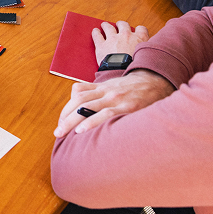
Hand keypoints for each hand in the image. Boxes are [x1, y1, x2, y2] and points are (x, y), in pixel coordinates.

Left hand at [53, 69, 173, 136]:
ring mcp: (115, 99)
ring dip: (73, 121)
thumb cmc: (132, 87)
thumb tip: (77, 97)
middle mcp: (105, 92)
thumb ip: (95, 90)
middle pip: (78, 102)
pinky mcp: (127, 107)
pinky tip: (83, 131)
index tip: (61, 121)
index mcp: (101, 87)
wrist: (157, 81)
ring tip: (64, 133)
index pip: (77, 95)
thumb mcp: (112, 85)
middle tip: (57, 132)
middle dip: (65, 117)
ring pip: (88, 108)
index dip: (66, 108)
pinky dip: (92, 122)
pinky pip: (106, 114)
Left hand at [92, 20, 148, 64]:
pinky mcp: (101, 45)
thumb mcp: (147, 58)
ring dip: (106, 26)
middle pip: (123, 25)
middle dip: (121, 25)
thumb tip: (151, 54)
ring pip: (108, 27)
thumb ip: (147, 52)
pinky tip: (95, 31)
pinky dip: (96, 32)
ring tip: (105, 25)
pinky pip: (97, 35)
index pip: (141, 29)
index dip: (139, 30)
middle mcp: (126, 35)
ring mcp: (113, 39)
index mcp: (139, 38)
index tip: (137, 31)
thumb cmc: (137, 67)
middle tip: (119, 26)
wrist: (123, 73)